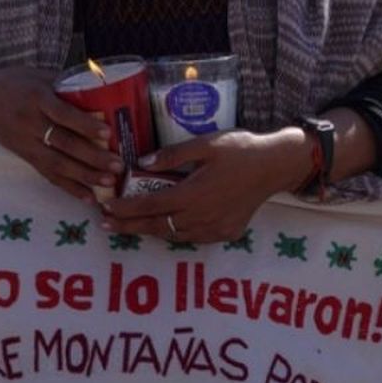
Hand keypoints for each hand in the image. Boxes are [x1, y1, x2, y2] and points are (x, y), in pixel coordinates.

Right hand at [0, 68, 120, 201]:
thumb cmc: (16, 84)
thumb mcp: (38, 75)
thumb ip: (67, 83)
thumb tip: (104, 86)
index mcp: (36, 98)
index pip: (62, 114)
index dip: (84, 125)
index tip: (107, 133)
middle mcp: (30, 123)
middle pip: (63, 143)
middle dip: (92, 157)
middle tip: (118, 165)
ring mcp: (26, 143)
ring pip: (57, 164)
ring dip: (84, 176)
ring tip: (108, 183)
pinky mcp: (25, 157)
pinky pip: (48, 174)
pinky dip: (68, 187)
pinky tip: (88, 197)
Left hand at [100, 129, 308, 244]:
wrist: (275, 166)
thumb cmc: (240, 150)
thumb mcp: (205, 144)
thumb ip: (172, 155)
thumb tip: (142, 163)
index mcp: (192, 194)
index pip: (149, 206)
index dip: (125, 209)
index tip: (107, 210)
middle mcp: (200, 217)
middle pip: (156, 226)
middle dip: (129, 226)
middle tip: (106, 225)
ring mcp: (214, 229)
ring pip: (173, 235)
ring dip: (151, 230)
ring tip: (131, 225)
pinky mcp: (226, 233)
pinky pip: (193, 238)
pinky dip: (175, 233)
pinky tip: (167, 226)